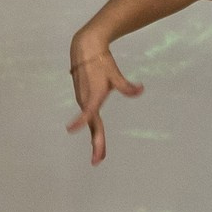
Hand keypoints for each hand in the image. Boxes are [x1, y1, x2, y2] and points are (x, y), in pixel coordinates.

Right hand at [66, 40, 142, 164]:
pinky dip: (93, 129)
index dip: (80, 121)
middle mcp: (86, 101)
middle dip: (96, 143)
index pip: (87, 111)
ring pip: (91, 123)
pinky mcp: (84, 99)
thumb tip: (141, 90)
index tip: (71, 129)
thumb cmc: (102, 63)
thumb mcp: (116, 75)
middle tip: (98, 160)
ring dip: (95, 139)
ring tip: (99, 155)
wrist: (86, 51)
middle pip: (92, 125)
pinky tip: (97, 139)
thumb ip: (127, 86)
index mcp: (93, 96)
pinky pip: (89, 117)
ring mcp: (84, 101)